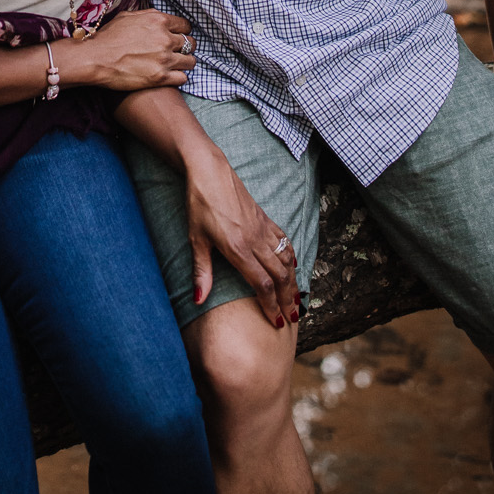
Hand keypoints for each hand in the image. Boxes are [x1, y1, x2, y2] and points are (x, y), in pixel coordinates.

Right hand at [64, 11, 196, 92]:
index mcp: (158, 21)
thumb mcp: (127, 16)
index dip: (183, 32)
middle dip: (186, 47)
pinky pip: (183, 78)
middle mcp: (165, 38)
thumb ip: (147, 15)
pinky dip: (179, 77)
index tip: (179, 37)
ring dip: (185, 63)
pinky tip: (171, 76)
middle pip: (191, 43)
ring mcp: (164, 59)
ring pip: (190, 61)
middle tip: (177, 52)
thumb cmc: (107, 37)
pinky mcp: (160, 77)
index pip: (185, 26)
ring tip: (177, 65)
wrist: (95, 58)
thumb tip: (157, 16)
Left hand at [183, 145, 300, 329]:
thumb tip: (198, 300)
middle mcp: (255, 241)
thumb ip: (201, 272)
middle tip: (294, 318)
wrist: (209, 171)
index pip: (262, 285)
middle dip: (287, 299)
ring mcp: (262, 228)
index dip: (271, 306)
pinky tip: (294, 266)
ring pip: (286, 260)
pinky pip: (284, 241)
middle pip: (280, 276)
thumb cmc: (199, 205)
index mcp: (238, 249)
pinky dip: (292, 257)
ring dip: (293, 282)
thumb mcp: (196, 239)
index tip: (277, 322)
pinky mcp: (265, 218)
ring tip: (297, 299)